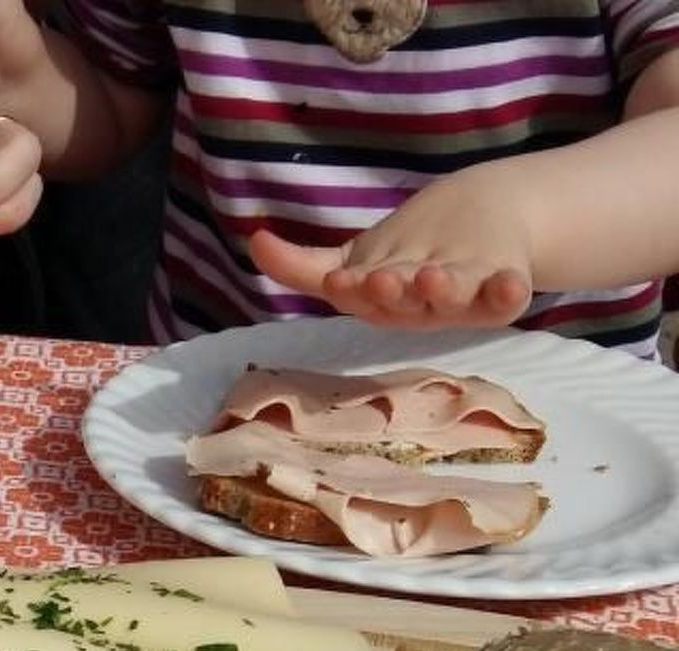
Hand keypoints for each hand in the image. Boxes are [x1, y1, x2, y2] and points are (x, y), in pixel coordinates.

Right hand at [249, 174, 535, 328]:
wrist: (486, 227)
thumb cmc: (407, 256)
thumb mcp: (351, 261)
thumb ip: (301, 264)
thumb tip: (253, 241)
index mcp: (379, 303)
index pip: (361, 298)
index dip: (353, 290)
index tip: (341, 279)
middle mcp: (417, 309)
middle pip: (404, 303)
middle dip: (393, 293)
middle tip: (383, 280)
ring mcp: (462, 301)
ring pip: (450, 301)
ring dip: (443, 293)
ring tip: (433, 277)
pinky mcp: (504, 291)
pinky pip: (506, 297)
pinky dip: (508, 293)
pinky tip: (512, 284)